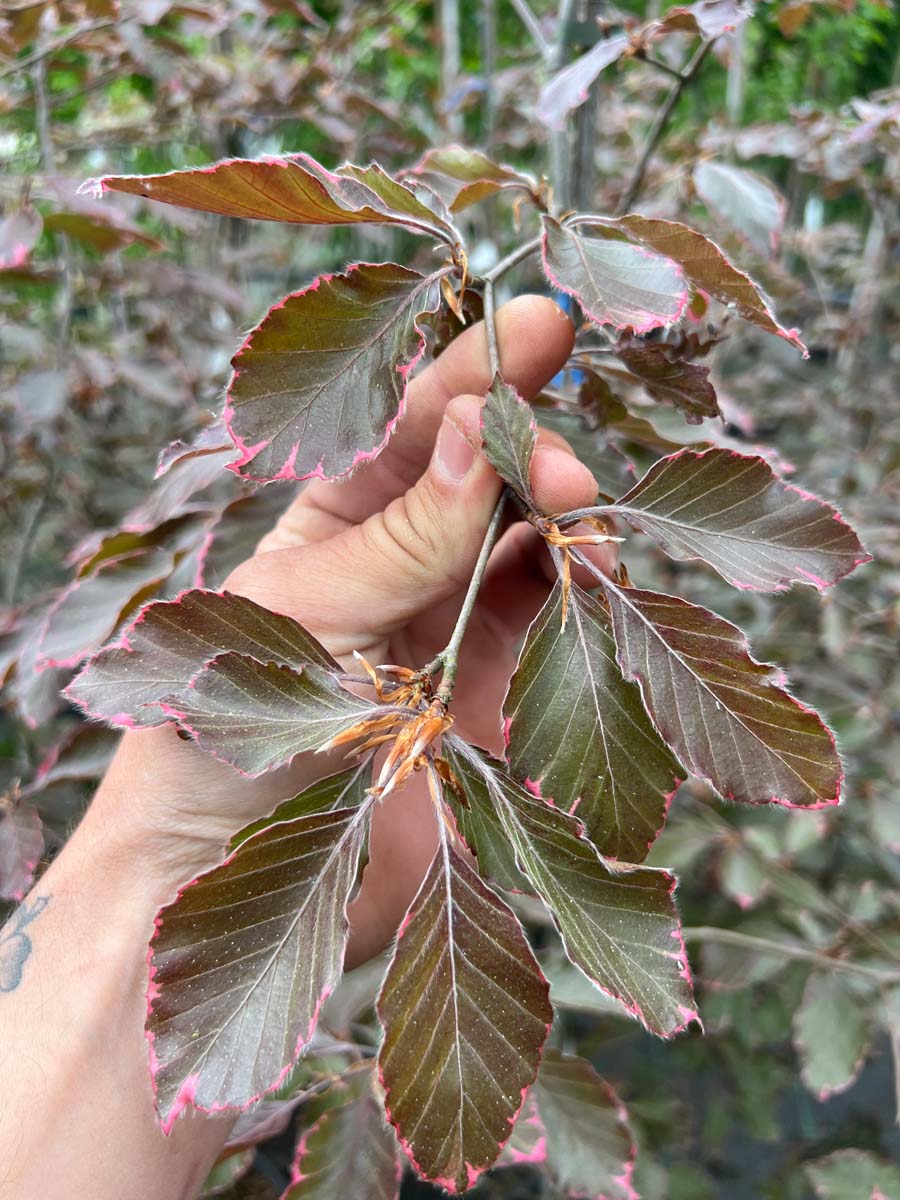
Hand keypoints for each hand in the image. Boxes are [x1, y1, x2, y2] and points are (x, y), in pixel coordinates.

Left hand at [90, 295, 616, 959]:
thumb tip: (478, 430)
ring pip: (526, 539)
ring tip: (583, 521)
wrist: (216, 879)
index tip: (540, 322)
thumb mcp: (308, 616)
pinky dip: (576, 588)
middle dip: (528, 453)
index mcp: (331, 515)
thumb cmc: (220, 732)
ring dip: (560, 520)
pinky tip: (592, 574)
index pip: (413, 420)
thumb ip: (404, 537)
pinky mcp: (489, 684)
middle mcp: (396, 555)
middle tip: (564, 473)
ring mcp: (447, 617)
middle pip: (484, 473)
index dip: (475, 368)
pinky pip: (546, 615)